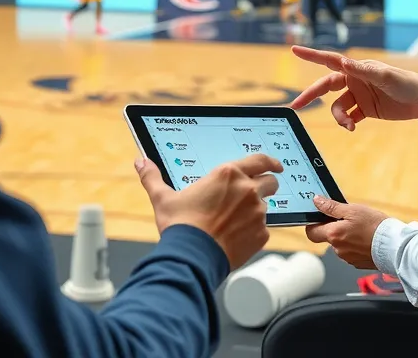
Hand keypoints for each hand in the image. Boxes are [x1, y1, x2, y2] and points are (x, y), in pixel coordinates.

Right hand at [136, 154, 282, 269]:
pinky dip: (253, 232)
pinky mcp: (261, 235)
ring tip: (234, 222)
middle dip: (265, 185)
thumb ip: (153, 177)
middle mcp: (247, 190)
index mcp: (228, 174)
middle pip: (270, 182)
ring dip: (255, 211)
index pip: (260, 160)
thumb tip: (141, 162)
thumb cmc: (180, 225)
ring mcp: (257, 213)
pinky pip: (263, 229)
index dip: (270, 161)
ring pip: (266, 207)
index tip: (276, 165)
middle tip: (251, 195)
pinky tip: (235, 237)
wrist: (191, 257)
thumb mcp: (163, 198)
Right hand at [289, 46, 417, 128]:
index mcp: (356, 68)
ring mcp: (359, 96)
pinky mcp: (365, 110)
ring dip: (339, 117)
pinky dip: (347, 123)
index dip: (311, 55)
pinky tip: (352, 128)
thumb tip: (342, 61)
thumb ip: (363, 70)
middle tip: (296, 106)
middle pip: (325, 87)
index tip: (294, 50)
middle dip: (310, 96)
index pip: (329, 60)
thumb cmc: (406, 82)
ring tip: (348, 125)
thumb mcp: (385, 76)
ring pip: (338, 106)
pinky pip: (349, 117)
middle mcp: (354, 80)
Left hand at [306, 196, 387, 269]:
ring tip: (361, 228)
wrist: (395, 246)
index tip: (321, 216)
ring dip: (346, 236)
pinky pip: (351, 252)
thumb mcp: (353, 210)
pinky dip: (355, 245)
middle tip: (347, 219)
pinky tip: (366, 238)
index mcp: (333, 235)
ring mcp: (348, 258)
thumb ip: (332, 207)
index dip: (314, 223)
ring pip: (340, 245)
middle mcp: (338, 249)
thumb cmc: (376, 227)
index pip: (311, 232)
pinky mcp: (358, 263)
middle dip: (334, 228)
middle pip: (327, 237)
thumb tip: (317, 202)